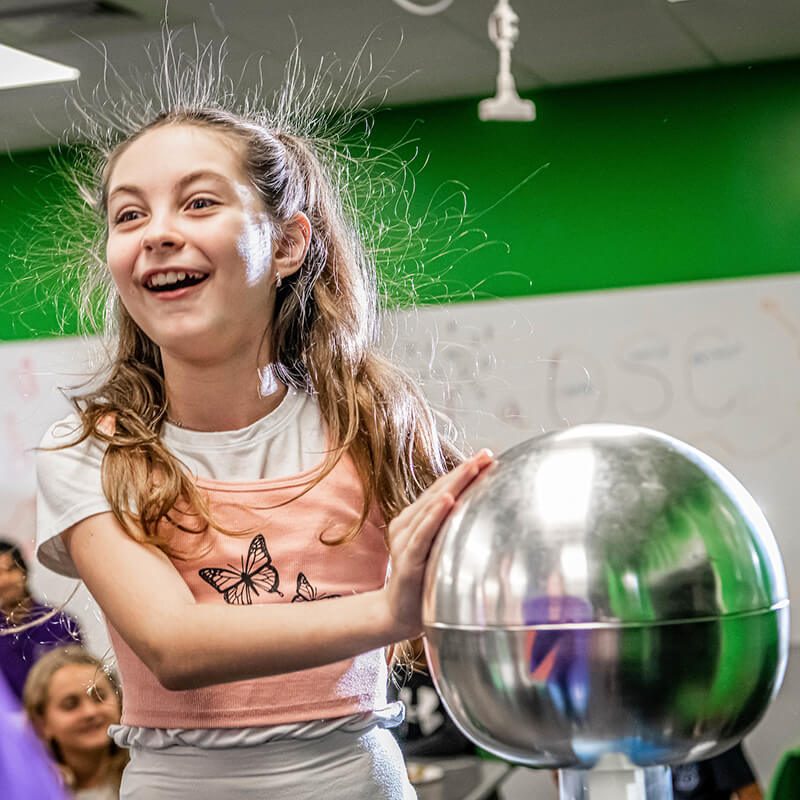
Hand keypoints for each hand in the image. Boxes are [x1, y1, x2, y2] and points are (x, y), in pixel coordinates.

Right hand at [383, 449, 494, 639]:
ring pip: (431, 507)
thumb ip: (451, 532)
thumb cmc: (422, 581)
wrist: (396, 614)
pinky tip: (447, 501)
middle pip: (439, 491)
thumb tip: (485, 516)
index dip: (464, 471)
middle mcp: (408, 524)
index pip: (443, 489)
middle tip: (486, 455)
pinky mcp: (407, 560)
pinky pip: (422, 535)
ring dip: (453, 485)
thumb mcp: (439, 551)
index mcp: (416, 520)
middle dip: (464, 472)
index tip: (487, 456)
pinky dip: (434, 516)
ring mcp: (405, 540)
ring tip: (471, 468)